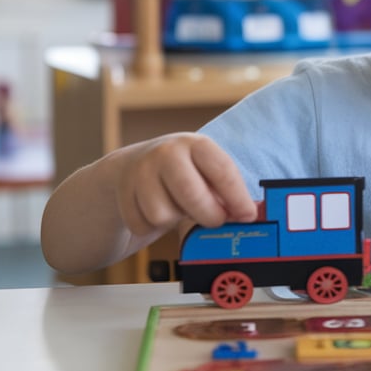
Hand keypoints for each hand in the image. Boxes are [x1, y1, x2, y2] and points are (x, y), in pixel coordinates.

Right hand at [112, 133, 257, 236]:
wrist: (130, 167)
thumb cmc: (182, 173)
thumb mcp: (204, 170)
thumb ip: (224, 190)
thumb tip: (247, 215)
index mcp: (195, 144)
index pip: (222, 171)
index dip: (238, 198)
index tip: (248, 216)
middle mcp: (166, 153)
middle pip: (191, 194)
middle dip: (208, 215)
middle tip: (215, 220)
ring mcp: (140, 172)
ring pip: (163, 215)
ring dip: (174, 220)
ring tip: (177, 207)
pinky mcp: (122, 193)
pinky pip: (142, 225)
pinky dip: (151, 226)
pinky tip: (155, 211)